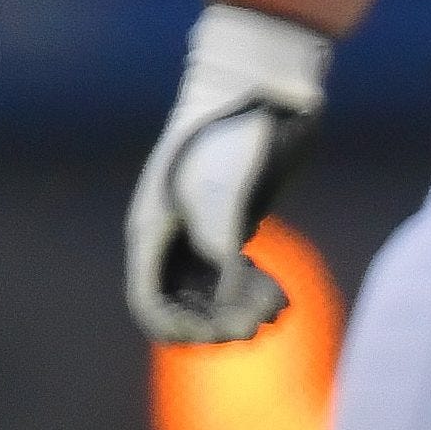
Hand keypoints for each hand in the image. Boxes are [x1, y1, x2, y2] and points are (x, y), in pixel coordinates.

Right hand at [125, 7, 329, 344]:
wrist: (265, 94)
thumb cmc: (231, 137)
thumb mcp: (220, 193)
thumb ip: (218, 247)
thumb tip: (228, 302)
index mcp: (153, 230)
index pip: (148, 302)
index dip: (177, 327)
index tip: (214, 335)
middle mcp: (173, 236)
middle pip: (181, 305)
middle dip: (214, 323)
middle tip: (255, 327)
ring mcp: (204, 230)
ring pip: (213, 294)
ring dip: (239, 311)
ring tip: (275, 311)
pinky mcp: (236, 224)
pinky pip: (237, 274)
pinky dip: (255, 292)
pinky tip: (281, 300)